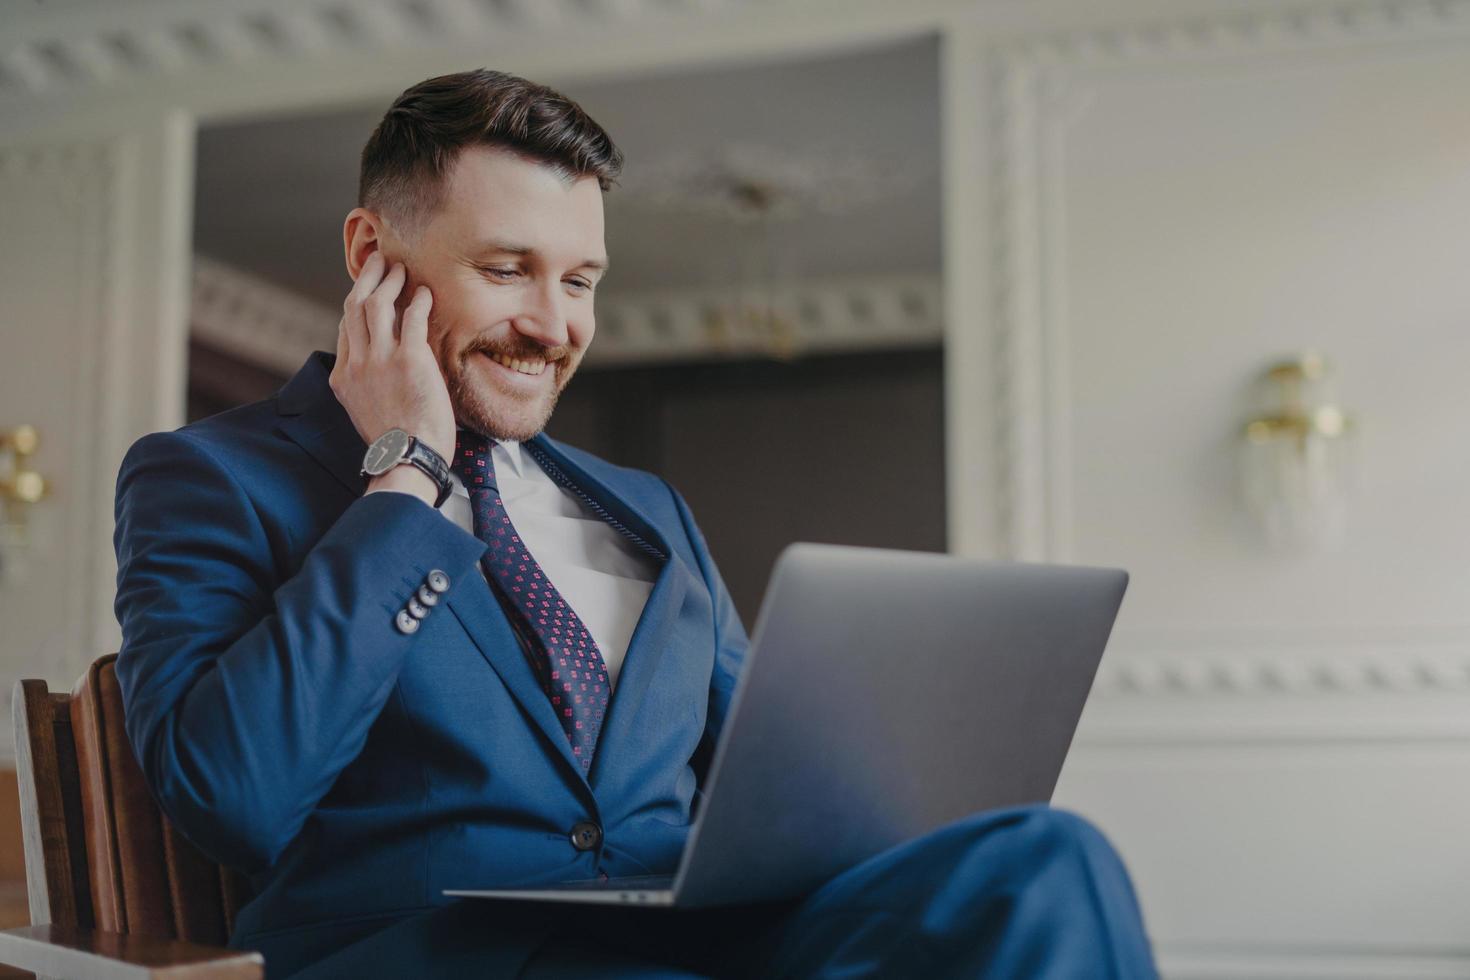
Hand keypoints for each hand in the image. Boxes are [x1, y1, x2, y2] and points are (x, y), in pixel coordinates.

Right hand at [330, 253, 455, 498]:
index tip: (368, 289)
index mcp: (344, 377)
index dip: (357, 303)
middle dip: (367, 279)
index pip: (346, 328)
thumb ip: (367, 385)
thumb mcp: (366, 412)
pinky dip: (418, 301)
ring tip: (401, 269)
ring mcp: (381, 360)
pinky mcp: (410, 360)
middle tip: (379, 262)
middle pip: (355, 307)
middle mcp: (357, 363)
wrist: (407, 459)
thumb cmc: (397, 443)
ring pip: (377, 305)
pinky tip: (425, 293)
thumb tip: (376, 369)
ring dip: (389, 281)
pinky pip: (412, 318)